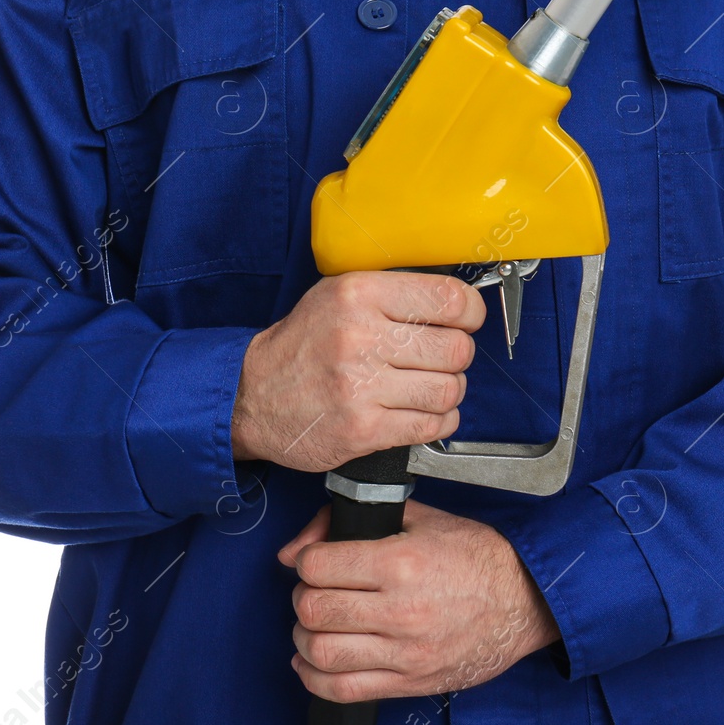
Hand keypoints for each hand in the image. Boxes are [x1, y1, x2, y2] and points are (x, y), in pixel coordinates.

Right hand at [231, 272, 484, 472]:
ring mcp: (361, 388)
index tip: (467, 320)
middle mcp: (360, 338)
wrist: (252, 396)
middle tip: (440, 359)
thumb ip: (393, 294)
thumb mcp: (337, 295)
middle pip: (455, 349)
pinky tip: (422, 412)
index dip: (471, 312)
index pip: (448, 300)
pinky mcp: (363, 430)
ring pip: (449, 390)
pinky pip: (431, 425)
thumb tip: (457, 302)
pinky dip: (438, 421)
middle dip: (457, 356)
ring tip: (428, 387)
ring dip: (448, 391)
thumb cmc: (303, 344)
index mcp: (359, 295)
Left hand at [278, 499, 561, 701]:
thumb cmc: (477, 556)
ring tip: (318, 625)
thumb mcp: (420, 518)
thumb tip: (296, 548)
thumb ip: (355, 522)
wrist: (527, 600)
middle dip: (303, 598)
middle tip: (316, 591)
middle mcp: (401, 610)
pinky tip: (316, 661)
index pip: (317, 567)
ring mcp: (405, 653)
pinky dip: (315, 678)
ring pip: (321, 653)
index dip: (306, 561)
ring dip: (305, 637)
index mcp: (401, 562)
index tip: (315, 562)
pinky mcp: (410, 683)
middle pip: (314, 611)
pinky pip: (343, 690)